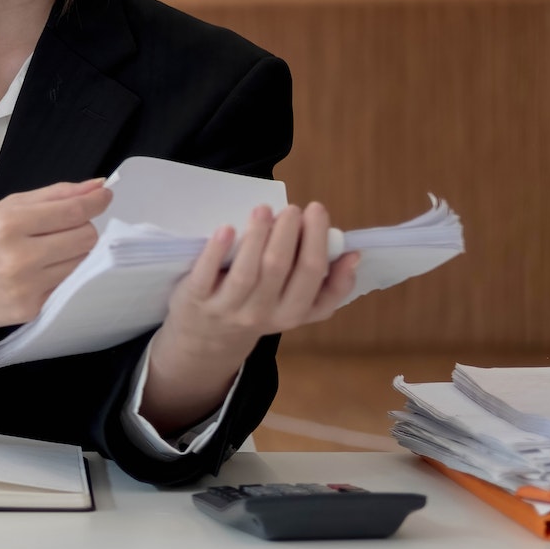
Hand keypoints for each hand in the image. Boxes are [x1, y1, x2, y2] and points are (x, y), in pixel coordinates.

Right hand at [0, 179, 110, 334]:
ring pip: (82, 264)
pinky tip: (36, 273)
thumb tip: (96, 186)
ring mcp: (27, 288)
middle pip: (86, 238)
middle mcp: (20, 257)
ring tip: (47, 252)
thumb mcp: (0, 209)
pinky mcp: (31, 310)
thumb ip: (51, 196)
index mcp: (9, 224)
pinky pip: (66, 286)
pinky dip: (59, 276)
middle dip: (82, 228)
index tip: (105, 196)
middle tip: (62, 229)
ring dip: (73, 253)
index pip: (73, 211)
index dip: (95, 202)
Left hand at [157, 202, 361, 369]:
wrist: (208, 340)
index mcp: (292, 313)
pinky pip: (207, 274)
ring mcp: (227, 308)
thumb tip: (353, 255)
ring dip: (257, 237)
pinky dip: (217, 251)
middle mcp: (262, 313)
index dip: (317, 242)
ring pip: (247, 272)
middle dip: (289, 233)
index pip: (312, 276)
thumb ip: (328, 285)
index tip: (317, 211)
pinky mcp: (196, 299)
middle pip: (279, 269)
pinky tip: (227, 228)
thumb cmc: (260, 309)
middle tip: (293, 208)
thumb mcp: (296, 308)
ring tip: (264, 209)